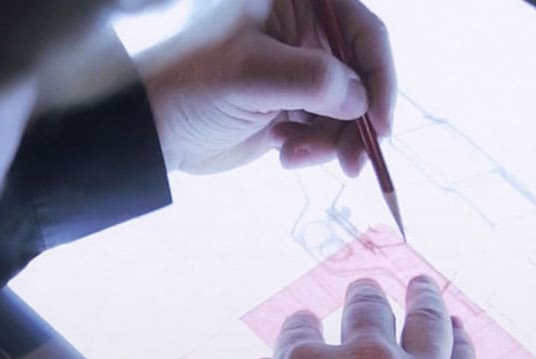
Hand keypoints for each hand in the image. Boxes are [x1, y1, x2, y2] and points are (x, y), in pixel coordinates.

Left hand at [141, 0, 395, 174]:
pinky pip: (323, 130)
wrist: (155, 129)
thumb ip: (311, 80)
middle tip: (350, 164)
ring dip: (331, 141)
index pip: (362, 32)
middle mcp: (303, 34)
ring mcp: (298, 73)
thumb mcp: (250, 75)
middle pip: (359, 77)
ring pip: (344, 110)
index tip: (380, 126)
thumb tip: (360, 99)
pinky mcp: (290, 108)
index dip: (379, 79)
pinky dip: (313, 148)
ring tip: (294, 155)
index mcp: (296, 3)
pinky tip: (284, 153)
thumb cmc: (191, 85)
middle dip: (357, 123)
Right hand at [253, 275, 484, 358]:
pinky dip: (459, 339)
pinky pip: (463, 356)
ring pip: (423, 315)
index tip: (306, 328)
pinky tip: (456, 329)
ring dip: (421, 295)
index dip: (301, 328)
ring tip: (420, 283)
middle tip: (363, 290)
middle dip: (361, 297)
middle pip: (364, 309)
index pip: (300, 330)